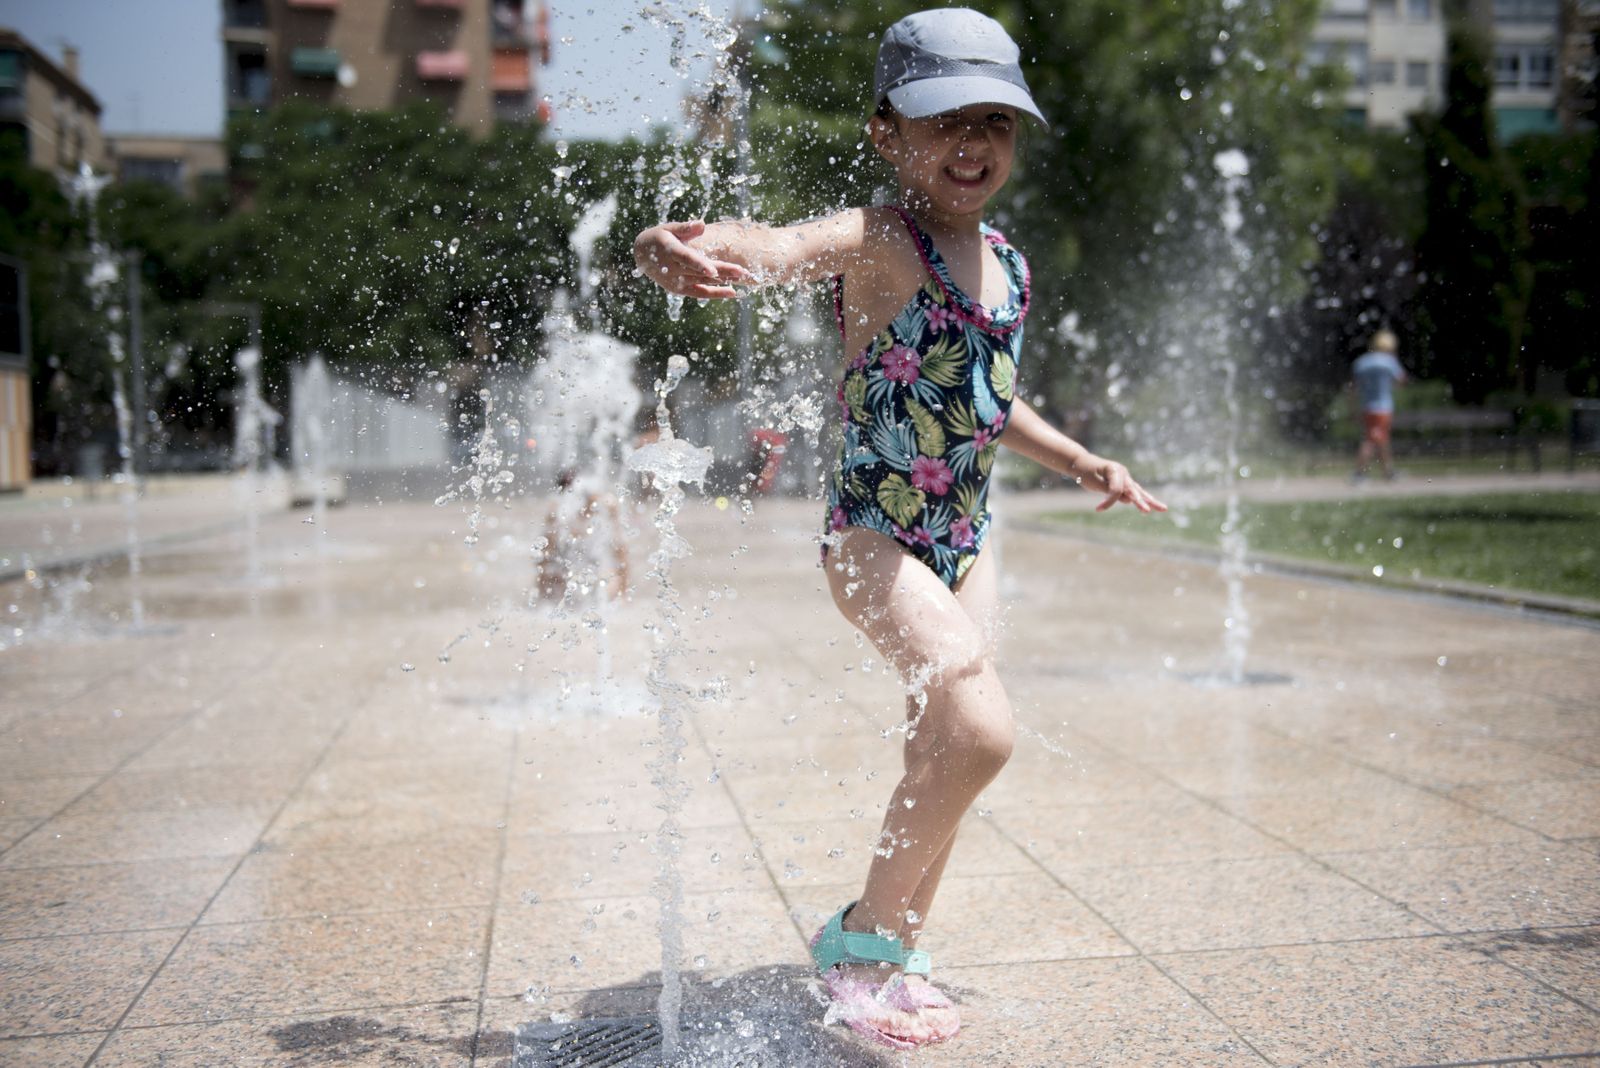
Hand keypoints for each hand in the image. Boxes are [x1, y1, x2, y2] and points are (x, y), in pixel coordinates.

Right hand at [633, 220, 749, 298]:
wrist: (643, 255)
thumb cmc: (660, 237)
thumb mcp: (668, 228)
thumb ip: (685, 228)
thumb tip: (701, 224)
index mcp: (670, 251)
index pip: (686, 259)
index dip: (700, 265)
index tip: (714, 271)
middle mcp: (673, 270)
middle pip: (701, 272)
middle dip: (723, 272)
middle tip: (744, 271)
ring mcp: (676, 282)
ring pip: (703, 283)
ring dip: (725, 281)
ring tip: (745, 277)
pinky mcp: (681, 290)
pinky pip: (701, 293)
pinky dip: (716, 293)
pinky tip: (734, 292)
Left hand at [1085, 459, 1166, 513]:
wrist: (1082, 463)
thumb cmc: (1085, 472)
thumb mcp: (1093, 482)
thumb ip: (1110, 491)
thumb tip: (1129, 500)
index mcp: (1114, 470)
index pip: (1116, 489)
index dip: (1109, 501)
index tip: (1098, 509)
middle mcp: (1123, 472)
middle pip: (1132, 489)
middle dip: (1139, 502)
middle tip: (1146, 512)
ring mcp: (1125, 477)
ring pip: (1139, 491)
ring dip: (1150, 501)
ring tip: (1163, 509)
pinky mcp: (1125, 483)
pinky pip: (1136, 492)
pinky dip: (1144, 498)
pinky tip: (1154, 505)